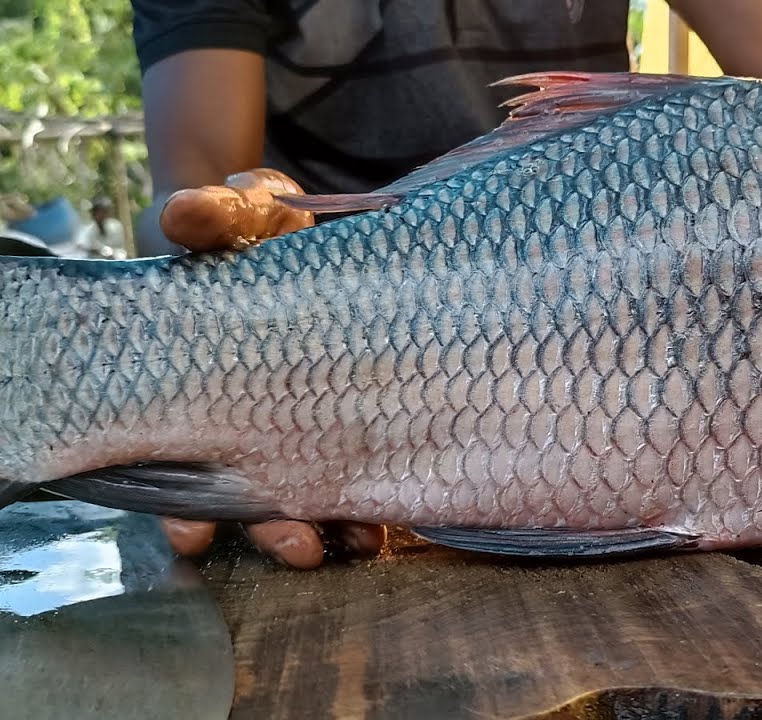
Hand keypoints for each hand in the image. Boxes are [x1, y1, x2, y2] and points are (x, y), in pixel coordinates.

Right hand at [157, 168, 388, 568]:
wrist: (311, 228)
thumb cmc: (255, 228)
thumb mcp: (235, 213)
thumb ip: (214, 215)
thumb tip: (185, 215)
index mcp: (200, 383)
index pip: (178, 459)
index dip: (183, 509)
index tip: (195, 537)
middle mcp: (244, 417)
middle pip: (248, 492)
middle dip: (271, 527)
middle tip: (297, 549)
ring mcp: (298, 420)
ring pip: (305, 491)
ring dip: (328, 523)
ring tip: (360, 544)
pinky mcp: (353, 415)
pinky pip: (362, 467)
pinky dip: (373, 499)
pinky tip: (392, 522)